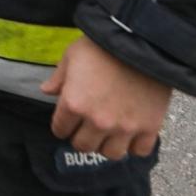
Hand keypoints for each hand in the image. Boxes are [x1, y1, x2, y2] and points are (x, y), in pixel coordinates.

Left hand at [44, 37, 171, 159]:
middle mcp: (96, 120)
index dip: (62, 125)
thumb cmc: (101, 46)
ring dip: (106, 144)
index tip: (67, 121)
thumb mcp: (72, 56)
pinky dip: (134, 145)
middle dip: (81, 137)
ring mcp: (124, 126)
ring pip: (110, 153)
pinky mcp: (149, 127)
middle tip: (86, 128)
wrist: (141, 42)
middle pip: (83, 146)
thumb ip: (58, 78)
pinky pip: (139, 151)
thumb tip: (46, 91)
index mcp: (73, 103)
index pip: (60, 130)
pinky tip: (131, 133)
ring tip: (108, 133)